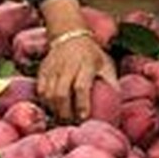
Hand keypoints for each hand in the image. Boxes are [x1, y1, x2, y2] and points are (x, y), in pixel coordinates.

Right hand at [36, 0, 117, 121]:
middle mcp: (68, 65)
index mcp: (87, 64)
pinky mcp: (43, 69)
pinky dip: (45, 102)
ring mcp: (54, 67)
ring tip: (61, 118)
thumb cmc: (91, 54)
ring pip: (48, 93)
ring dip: (54, 109)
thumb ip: (111, 81)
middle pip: (61, 93)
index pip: (81, 86)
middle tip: (70, 122)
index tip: (83, 117)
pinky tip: (52, 108)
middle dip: (65, 112)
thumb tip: (118, 102)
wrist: (70, 34)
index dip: (82, 104)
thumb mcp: (105, 63)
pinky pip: (40, 90)